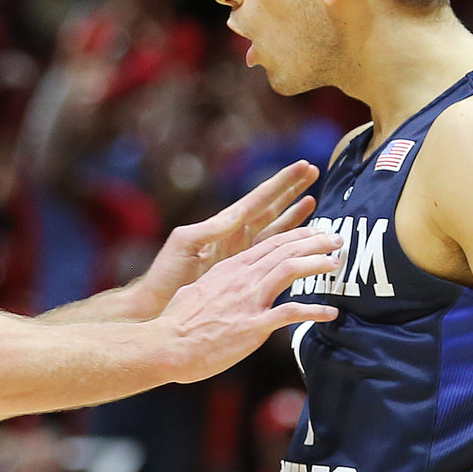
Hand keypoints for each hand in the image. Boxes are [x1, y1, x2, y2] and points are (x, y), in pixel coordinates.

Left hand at [128, 162, 321, 318]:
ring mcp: (240, 255)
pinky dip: (288, 246)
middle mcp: (235, 237)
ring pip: (275, 230)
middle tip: (314, 172)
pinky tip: (302, 241)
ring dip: (294, 215)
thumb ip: (210, 228)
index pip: (258, 200)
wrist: (158, 305)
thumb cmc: (166, 274)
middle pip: (270, 209)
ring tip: (314, 199)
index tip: (302, 167)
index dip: (281, 184)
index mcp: (223, 227)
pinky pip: (271, 256)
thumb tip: (238, 214)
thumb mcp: (185, 244)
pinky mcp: (242, 274)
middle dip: (291, 191)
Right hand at [160, 224, 339, 383]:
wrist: (167, 345)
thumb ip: (217, 286)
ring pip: (290, 270)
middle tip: (336, 239)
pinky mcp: (253, 325)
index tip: (315, 233)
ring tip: (336, 264)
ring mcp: (249, 300)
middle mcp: (242, 279)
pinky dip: (314, 312)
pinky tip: (330, 313)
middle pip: (285, 250)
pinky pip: (291, 314)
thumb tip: (223, 289)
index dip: (296, 235)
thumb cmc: (177, 323)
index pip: (269, 244)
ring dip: (317, 264)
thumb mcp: (197, 292)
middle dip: (314, 242)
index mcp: (229, 268)